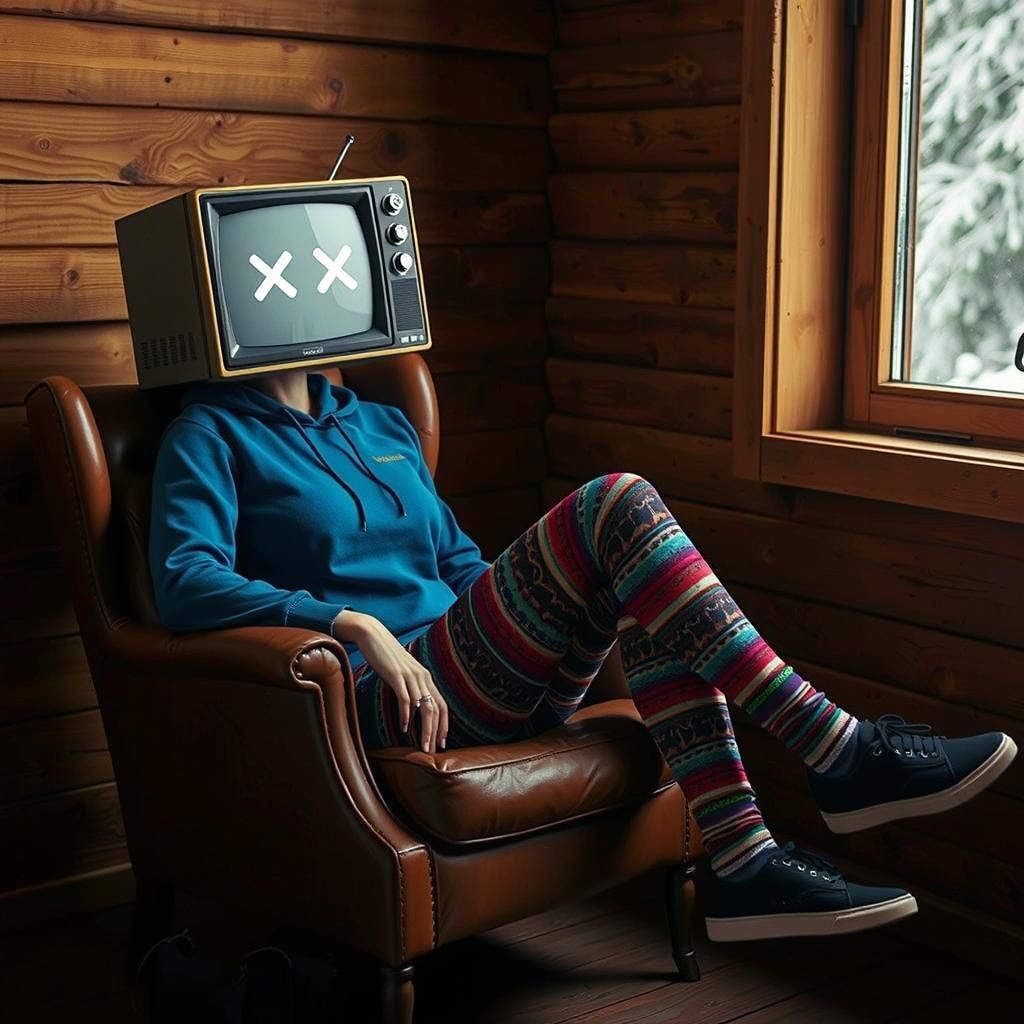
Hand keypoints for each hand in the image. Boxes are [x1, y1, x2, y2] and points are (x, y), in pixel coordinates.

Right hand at [337, 613, 447, 751]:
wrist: (373, 635)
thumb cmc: (386, 656)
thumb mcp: (403, 672)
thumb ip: (410, 687)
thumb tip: (412, 708)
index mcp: (425, 677)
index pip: (442, 704)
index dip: (444, 725)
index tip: (441, 742)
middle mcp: (422, 677)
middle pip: (436, 709)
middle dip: (435, 732)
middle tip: (432, 751)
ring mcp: (410, 676)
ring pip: (424, 707)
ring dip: (424, 729)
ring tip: (422, 746)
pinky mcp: (396, 675)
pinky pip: (405, 698)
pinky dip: (406, 715)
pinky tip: (404, 728)